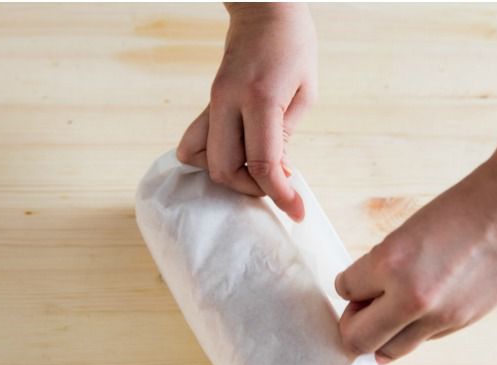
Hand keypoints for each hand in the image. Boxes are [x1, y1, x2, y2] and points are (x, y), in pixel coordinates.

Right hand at [177, 2, 315, 221]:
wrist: (264, 9)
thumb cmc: (292, 45)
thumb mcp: (304, 91)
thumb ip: (286, 136)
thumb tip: (275, 173)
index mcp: (260, 98)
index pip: (263, 162)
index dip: (279, 193)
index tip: (296, 212)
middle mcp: (228, 102)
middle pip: (224, 168)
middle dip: (250, 187)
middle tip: (275, 183)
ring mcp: (212, 102)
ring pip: (201, 160)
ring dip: (228, 175)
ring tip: (253, 170)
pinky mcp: (206, 103)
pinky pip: (193, 143)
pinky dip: (208, 159)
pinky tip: (232, 156)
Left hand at [334, 159, 496, 363]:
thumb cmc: (467, 207)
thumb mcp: (410, 231)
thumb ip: (384, 268)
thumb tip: (363, 299)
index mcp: (390, 263)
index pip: (344, 290)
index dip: (350, 283)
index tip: (360, 278)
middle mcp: (410, 297)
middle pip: (356, 339)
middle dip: (354, 323)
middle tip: (364, 307)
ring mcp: (437, 316)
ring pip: (386, 351)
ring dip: (381, 335)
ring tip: (391, 311)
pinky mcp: (460, 324)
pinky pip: (419, 341)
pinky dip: (412, 331)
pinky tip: (423, 308)